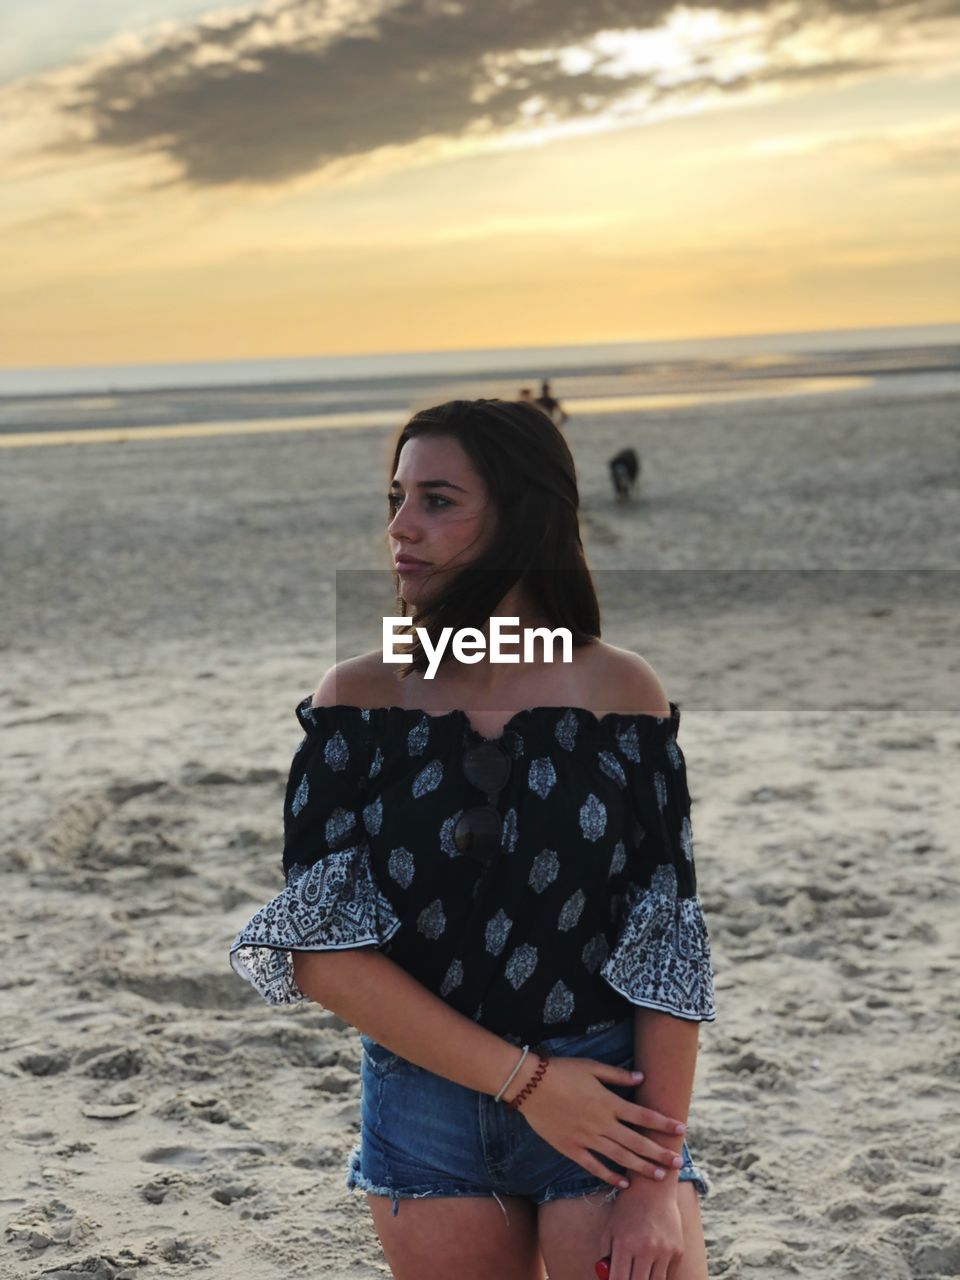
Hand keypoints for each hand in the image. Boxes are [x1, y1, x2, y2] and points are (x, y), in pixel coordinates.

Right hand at [508, 1055, 686, 1191]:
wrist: (529, 1085)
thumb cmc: (562, 1071)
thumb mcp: (592, 1066)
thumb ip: (617, 1076)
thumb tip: (641, 1077)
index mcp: (608, 1102)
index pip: (643, 1116)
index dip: (663, 1123)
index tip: (680, 1129)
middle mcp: (601, 1123)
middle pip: (636, 1142)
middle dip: (659, 1153)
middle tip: (677, 1163)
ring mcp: (586, 1138)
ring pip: (620, 1157)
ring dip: (641, 1168)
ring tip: (659, 1177)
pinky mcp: (571, 1148)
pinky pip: (594, 1166)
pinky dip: (610, 1176)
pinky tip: (624, 1184)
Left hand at [598, 1181, 684, 1279]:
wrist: (653, 1188)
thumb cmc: (627, 1209)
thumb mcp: (610, 1229)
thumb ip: (605, 1256)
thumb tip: (606, 1279)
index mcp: (624, 1244)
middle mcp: (645, 1249)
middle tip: (629, 1276)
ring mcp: (664, 1251)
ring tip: (640, 1273)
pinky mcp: (678, 1251)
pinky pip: (669, 1275)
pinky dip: (660, 1275)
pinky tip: (653, 1266)